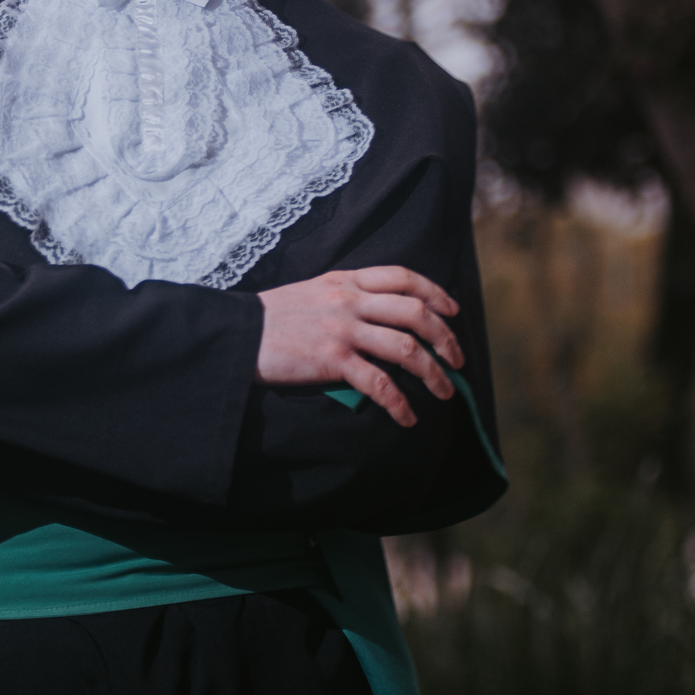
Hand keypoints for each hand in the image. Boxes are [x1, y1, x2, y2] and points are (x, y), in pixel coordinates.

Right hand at [255, 267, 463, 427]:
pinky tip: (407, 417)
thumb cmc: (271, 317)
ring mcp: (342, 329)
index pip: (403, 277)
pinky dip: (399, 403)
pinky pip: (378, 383)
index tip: (452, 311)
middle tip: (457, 359)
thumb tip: (375, 312)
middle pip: (415, 312)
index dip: (435, 293)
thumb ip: (344, 294)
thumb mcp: (312, 291)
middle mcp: (349, 300)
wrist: (237, 333)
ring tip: (445, 392)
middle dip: (446, 338)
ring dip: (434, 373)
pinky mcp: (331, 359)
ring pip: (406, 347)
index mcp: (345, 280)